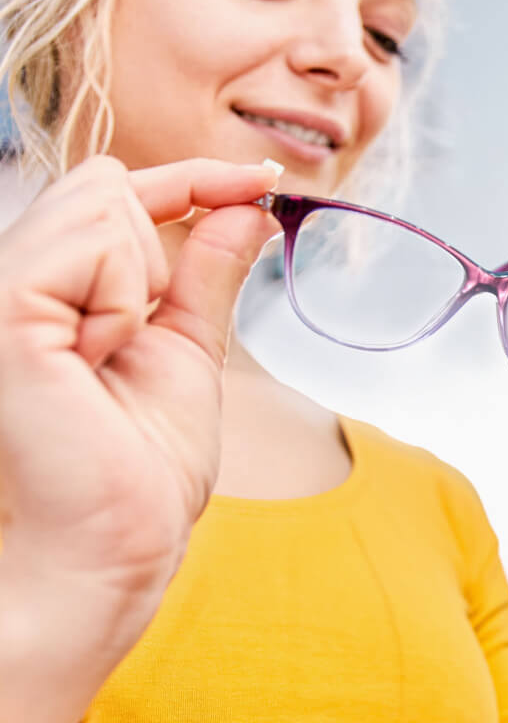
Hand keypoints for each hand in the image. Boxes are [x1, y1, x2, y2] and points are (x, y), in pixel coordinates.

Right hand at [0, 155, 279, 722]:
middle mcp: (12, 280)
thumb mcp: (191, 347)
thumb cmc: (141, 469)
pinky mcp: (3, 311)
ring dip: (143, 279)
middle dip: (160, 246)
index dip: (196, 176)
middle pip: (107, 183)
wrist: (119, 546)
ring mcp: (0, 291)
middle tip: (142, 336)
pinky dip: (125, 298)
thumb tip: (246, 205)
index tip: (266, 182)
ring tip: (113, 354)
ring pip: (102, 201)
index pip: (113, 190)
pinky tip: (100, 357)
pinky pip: (91, 243)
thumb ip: (208, 271)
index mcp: (49, 288)